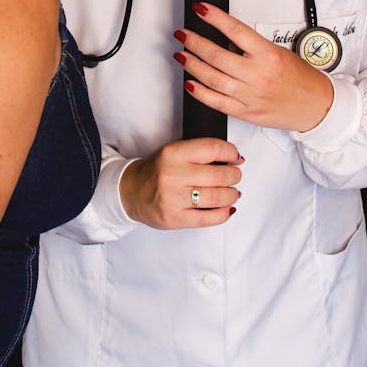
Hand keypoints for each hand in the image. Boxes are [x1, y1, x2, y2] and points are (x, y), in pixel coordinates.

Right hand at [119, 136, 242, 229]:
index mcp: (173, 153)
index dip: (231, 153)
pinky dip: (224, 213)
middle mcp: (172, 175)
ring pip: (217, 197)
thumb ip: (199, 152)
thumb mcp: (173, 151)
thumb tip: (234, 158)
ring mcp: (173, 198)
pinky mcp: (175, 218)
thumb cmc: (156, 171)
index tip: (236, 157)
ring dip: (232, 194)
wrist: (131, 192)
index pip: (213, 148)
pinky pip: (209, 218)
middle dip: (234, 175)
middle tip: (235, 176)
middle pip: (219, 175)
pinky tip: (226, 208)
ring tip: (232, 192)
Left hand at [173, 2, 333, 132]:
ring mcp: (250, 96)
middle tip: (183, 33)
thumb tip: (225, 37)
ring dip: (192, 64)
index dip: (214, 17)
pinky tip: (189, 83)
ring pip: (212, 78)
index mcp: (268, 56)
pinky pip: (217, 102)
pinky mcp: (246, 113)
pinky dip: (200, 93)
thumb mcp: (279, 52)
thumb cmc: (301, 79)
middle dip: (194, 42)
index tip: (200, 9)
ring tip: (181, 54)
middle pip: (217, 55)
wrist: (317, 106)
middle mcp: (258, 75)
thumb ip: (252, 47)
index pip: (235, 30)